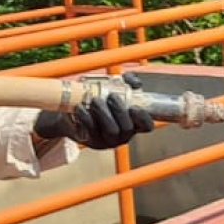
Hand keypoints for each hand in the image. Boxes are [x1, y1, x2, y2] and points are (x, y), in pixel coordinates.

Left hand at [33, 73, 154, 149]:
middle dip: (120, 111)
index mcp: (133, 124)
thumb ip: (128, 81)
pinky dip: (86, 119)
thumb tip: (135, 82)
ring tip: (96, 100)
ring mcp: (107, 141)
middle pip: (127, 129)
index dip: (143, 118)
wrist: (76, 110)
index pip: (146, 126)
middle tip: (111, 96)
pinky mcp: (90, 141)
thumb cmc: (102, 98)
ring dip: (104, 114)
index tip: (134, 107)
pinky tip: (81, 107)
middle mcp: (122, 136)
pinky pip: (90, 132)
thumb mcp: (117, 87)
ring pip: (110, 131)